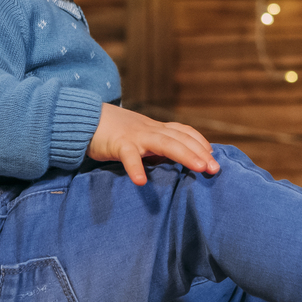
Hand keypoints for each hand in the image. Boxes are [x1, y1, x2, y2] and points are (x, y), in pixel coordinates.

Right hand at [89, 104, 219, 184]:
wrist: (86, 118)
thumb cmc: (116, 133)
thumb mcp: (141, 138)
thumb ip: (157, 148)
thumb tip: (177, 165)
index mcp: (157, 129)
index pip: (184, 132)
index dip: (200, 142)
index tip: (213, 156)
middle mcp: (150, 130)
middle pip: (180, 138)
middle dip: (200, 152)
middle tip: (215, 169)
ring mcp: (136, 136)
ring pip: (163, 143)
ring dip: (183, 154)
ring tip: (198, 168)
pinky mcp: (118, 144)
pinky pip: (129, 156)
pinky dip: (135, 168)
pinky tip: (140, 182)